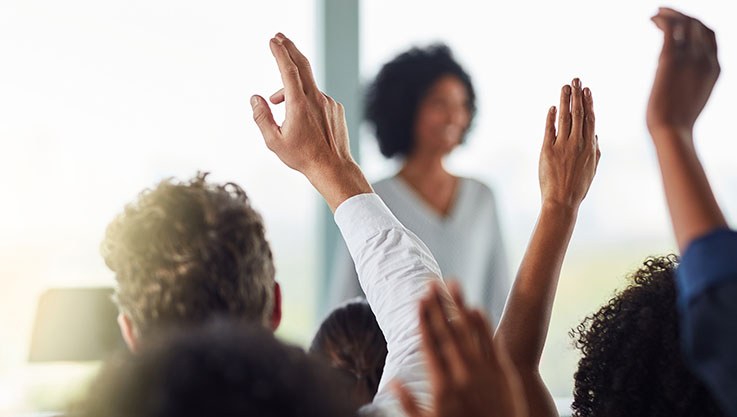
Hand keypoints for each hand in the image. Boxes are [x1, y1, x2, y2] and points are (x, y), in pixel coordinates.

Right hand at [251, 33, 370, 210]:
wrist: (333, 167)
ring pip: (307, 87)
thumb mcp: (274, 141)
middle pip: (302, 65)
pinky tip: (302, 118)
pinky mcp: (335, 108)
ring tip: (277, 101)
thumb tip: (255, 98)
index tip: (273, 41)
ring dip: (291, 88)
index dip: (279, 53)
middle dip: (289, 48)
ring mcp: (328, 102)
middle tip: (279, 37)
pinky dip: (305, 100)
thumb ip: (261, 117)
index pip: (288, 70)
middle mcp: (316, 99)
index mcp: (299, 105)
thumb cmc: (302, 157)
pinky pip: (317, 98)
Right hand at [393, 282, 527, 416]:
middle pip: (447, 331)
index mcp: (442, 384)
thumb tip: (393, 382)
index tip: (418, 301)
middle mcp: (462, 373)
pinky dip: (483, 324)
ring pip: (470, 330)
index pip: (430, 344)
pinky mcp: (503, 372)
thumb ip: (409, 404)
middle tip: (430, 283)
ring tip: (452, 284)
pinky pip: (491, 343)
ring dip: (460, 305)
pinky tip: (475, 308)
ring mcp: (484, 370)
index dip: (424, 320)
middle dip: (438, 305)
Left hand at [538, 78, 599, 209]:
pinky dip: (551, 117)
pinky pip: (550, 130)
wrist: (562, 201)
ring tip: (565, 87)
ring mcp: (563, 146)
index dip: (588, 103)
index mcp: (590, 147)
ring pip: (565, 118)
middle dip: (577, 95)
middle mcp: (578, 144)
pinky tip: (553, 107)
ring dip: (565, 100)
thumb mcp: (591, 169)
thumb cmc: (577, 187)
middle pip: (578, 114)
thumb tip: (595, 135)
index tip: (587, 90)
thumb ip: (595, 151)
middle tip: (575, 80)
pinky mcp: (548, 151)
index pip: (590, 119)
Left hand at [647, 8, 718, 138]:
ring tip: (656, 14)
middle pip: (698, 24)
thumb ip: (692, 81)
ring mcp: (689, 58)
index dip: (696, 24)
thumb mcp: (693, 96)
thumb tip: (678, 78)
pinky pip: (669, 29)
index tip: (681, 21)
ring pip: (685, 22)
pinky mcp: (670, 60)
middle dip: (682, 14)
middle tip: (664, 12)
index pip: (710, 34)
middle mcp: (705, 59)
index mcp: (715, 68)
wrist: (672, 131)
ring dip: (670, 13)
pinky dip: (661, 19)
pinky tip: (652, 19)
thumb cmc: (677, 122)